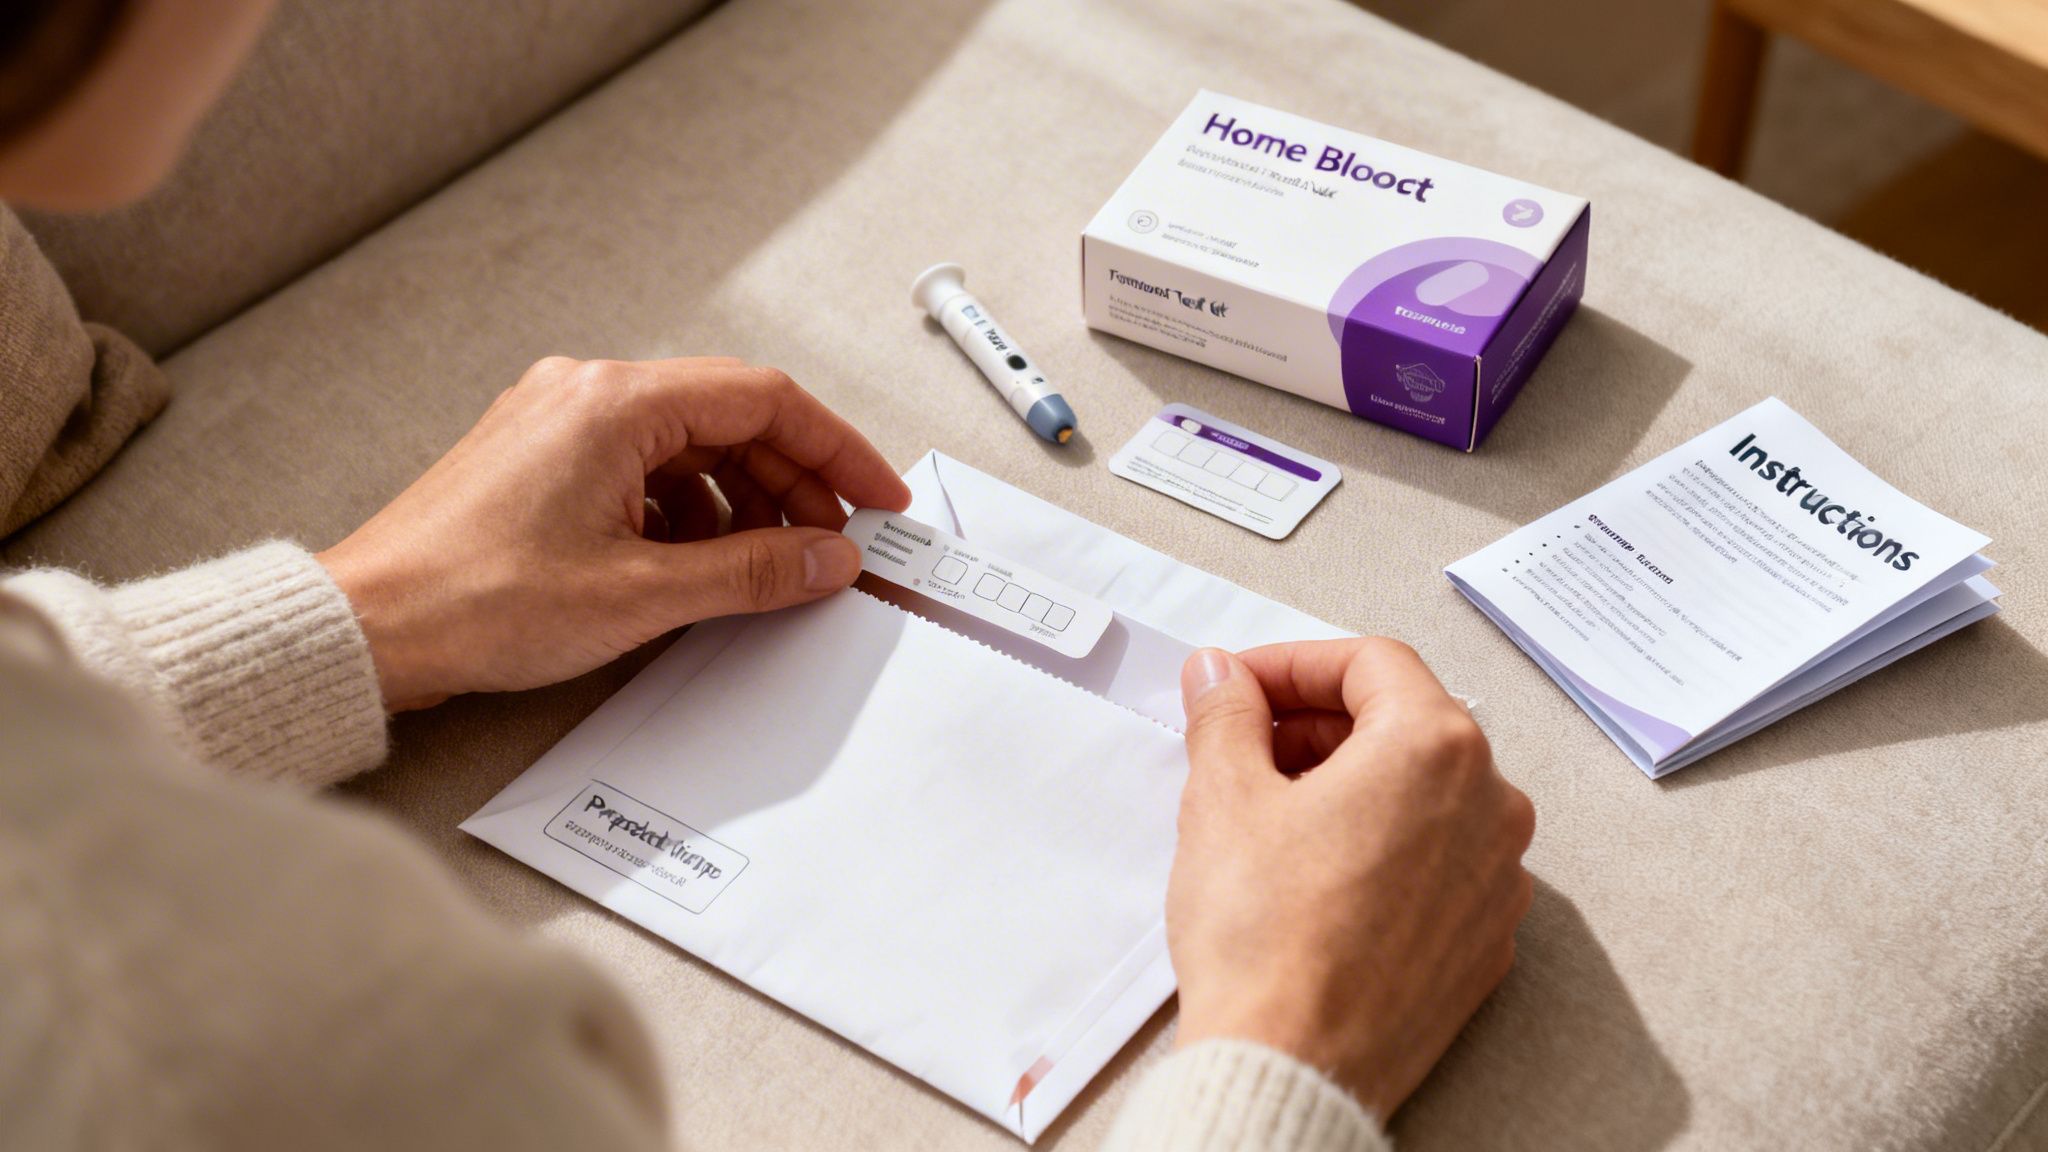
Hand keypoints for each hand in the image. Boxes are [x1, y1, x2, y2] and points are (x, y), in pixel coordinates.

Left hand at [316, 356, 909, 709]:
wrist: (369, 626)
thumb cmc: (474, 600)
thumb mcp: (641, 595)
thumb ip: (753, 572)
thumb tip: (828, 557)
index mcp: (614, 403)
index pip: (765, 401)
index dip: (837, 451)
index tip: (879, 497)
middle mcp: (585, 393)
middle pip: (730, 419)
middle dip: (793, 484)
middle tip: (832, 546)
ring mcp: (559, 423)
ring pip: (688, 447)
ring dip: (741, 503)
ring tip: (769, 567)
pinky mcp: (540, 461)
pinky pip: (643, 470)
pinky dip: (688, 512)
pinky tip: (700, 565)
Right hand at [1167, 638, 1534, 1120]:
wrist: (1293, 1066)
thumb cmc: (1269, 943)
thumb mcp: (1222, 797)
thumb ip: (1226, 715)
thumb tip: (1222, 680)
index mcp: (1435, 749)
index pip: (1368, 662)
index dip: (1291, 664)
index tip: (1241, 687)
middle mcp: (1490, 805)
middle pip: (1402, 722)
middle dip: (1316, 724)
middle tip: (1244, 746)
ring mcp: (1497, 878)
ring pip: (1422, 794)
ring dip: (1349, 785)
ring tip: (1273, 815)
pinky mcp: (1485, 939)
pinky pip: (1437, 861)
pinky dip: (1381, 846)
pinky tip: (1316, 874)